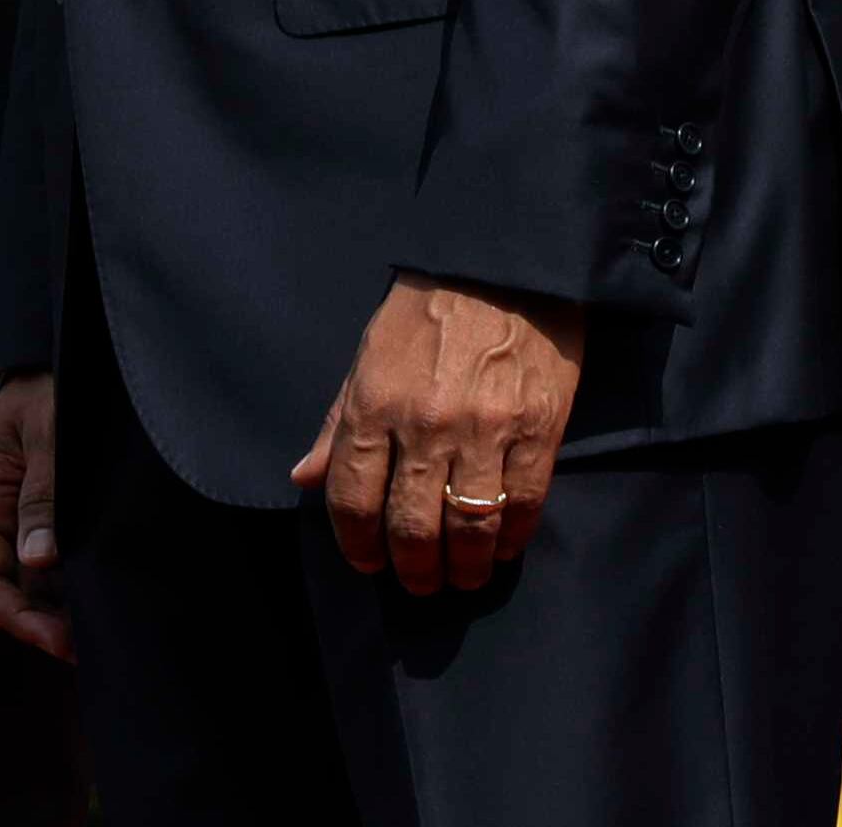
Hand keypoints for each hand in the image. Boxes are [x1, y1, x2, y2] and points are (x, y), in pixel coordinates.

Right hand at [0, 373, 70, 659]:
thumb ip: (43, 495)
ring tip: (100, 633)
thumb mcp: (48, 435)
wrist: (61, 356)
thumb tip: (40, 560)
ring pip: (31, 585)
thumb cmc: (51, 388)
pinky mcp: (43, 518)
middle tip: (89, 648)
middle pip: (7, 591)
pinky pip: (50, 566)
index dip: (18, 617)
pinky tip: (98, 601)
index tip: (60, 641)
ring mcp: (17, 521)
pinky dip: (70, 589)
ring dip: (59, 611)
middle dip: (42, 626)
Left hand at [288, 273, 583, 596]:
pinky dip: (510, 539)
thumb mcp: (367, 353)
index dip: (356, 544)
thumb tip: (304, 478)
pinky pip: (523, 505)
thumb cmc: (428, 306)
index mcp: (374, 402)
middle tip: (418, 581)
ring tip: (460, 577)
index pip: (352, 497)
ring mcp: (484, 429)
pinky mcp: (537, 429)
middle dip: (412, 568)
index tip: (367, 562)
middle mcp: (424, 424)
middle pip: (410, 526)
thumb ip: (337, 422)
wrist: (505, 261)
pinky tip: (501, 548)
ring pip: (467, 528)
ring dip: (462, 567)